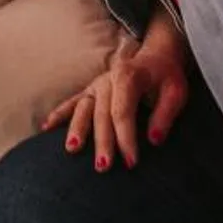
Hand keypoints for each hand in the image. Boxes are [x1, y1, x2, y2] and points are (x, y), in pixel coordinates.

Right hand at [46, 12, 189, 170]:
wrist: (156, 55)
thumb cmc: (166, 76)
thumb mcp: (176, 92)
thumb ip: (165, 114)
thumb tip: (154, 140)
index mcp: (128, 77)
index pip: (123, 112)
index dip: (126, 137)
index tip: (131, 162)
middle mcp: (108, 80)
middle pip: (101, 113)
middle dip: (101, 141)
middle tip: (103, 167)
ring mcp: (96, 84)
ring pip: (83, 108)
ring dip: (77, 129)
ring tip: (72, 149)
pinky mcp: (90, 89)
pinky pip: (72, 101)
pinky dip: (59, 113)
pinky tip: (46, 127)